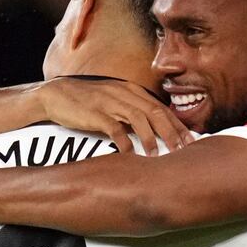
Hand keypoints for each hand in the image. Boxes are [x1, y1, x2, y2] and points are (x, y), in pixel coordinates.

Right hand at [36, 77, 195, 155]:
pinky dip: (124, 141)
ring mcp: (110, 102)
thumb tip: (155, 130)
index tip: (190, 141)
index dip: (178, 125)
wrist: (56, 95)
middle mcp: (124, 94)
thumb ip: (134, 111)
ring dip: (151, 138)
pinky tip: (131, 154)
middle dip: (172, 133)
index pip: (161, 108)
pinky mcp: (95, 113)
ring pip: (139, 119)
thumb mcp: (115, 101)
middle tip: (183, 150)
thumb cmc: (87, 102)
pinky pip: (114, 128)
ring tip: (159, 156)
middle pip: (155, 113)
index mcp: (132, 90)